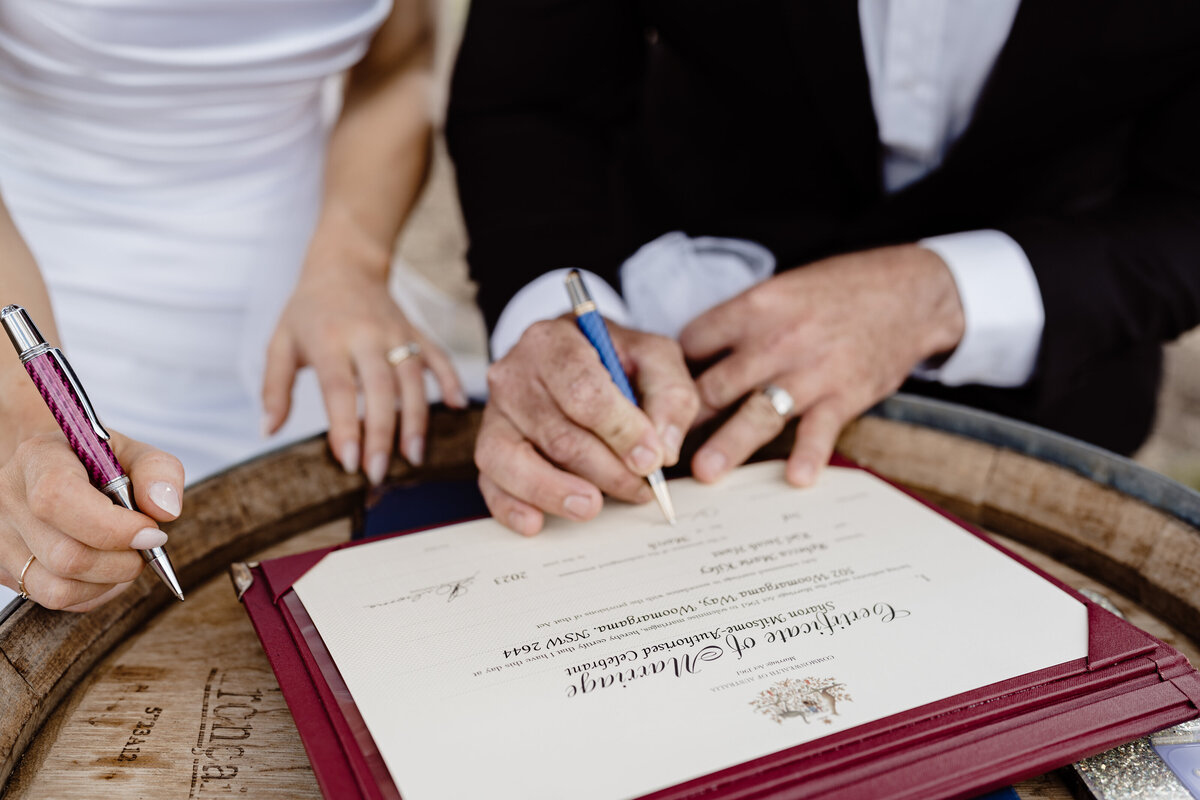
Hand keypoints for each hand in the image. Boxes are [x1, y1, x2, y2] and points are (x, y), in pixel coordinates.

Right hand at [0, 429, 183, 611]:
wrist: (57, 470)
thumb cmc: (98, 462)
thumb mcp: (133, 452)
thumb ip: (159, 471)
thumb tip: (166, 510)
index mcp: (38, 458)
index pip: (58, 498)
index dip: (113, 526)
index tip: (152, 532)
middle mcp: (8, 500)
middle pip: (66, 555)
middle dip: (123, 561)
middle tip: (148, 544)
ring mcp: (2, 539)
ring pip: (59, 588)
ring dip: (111, 580)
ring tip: (126, 554)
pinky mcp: (7, 569)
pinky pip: (56, 599)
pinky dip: (94, 592)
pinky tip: (106, 568)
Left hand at [262, 216, 465, 484]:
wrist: (345, 264)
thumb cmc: (309, 311)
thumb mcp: (280, 343)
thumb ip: (274, 388)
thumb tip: (268, 431)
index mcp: (329, 339)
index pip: (339, 389)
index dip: (345, 426)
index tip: (348, 462)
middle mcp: (366, 336)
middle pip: (380, 389)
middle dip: (381, 434)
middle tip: (379, 472)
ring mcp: (396, 333)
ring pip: (412, 379)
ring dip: (416, 419)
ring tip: (413, 457)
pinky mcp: (417, 332)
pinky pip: (438, 357)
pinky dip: (450, 381)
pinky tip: (456, 408)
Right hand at [476, 317, 699, 534]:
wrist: (577, 356)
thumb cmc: (615, 359)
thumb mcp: (654, 357)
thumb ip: (669, 394)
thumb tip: (661, 450)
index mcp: (554, 341)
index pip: (583, 391)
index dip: (620, 431)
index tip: (651, 458)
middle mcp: (515, 374)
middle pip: (558, 434)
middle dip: (605, 470)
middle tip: (641, 488)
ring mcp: (496, 413)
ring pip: (517, 461)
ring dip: (558, 493)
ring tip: (593, 507)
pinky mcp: (489, 447)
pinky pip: (491, 482)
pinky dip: (511, 506)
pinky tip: (535, 522)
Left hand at [680, 244, 964, 485]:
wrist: (909, 292)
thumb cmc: (838, 291)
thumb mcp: (781, 290)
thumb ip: (740, 323)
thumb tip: (693, 356)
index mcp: (754, 309)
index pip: (693, 343)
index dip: (672, 372)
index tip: (658, 400)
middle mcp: (776, 341)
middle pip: (716, 384)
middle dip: (683, 419)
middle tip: (657, 449)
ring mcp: (810, 371)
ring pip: (758, 411)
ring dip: (730, 443)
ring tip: (705, 473)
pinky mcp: (844, 395)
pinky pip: (821, 429)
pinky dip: (810, 453)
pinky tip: (797, 477)